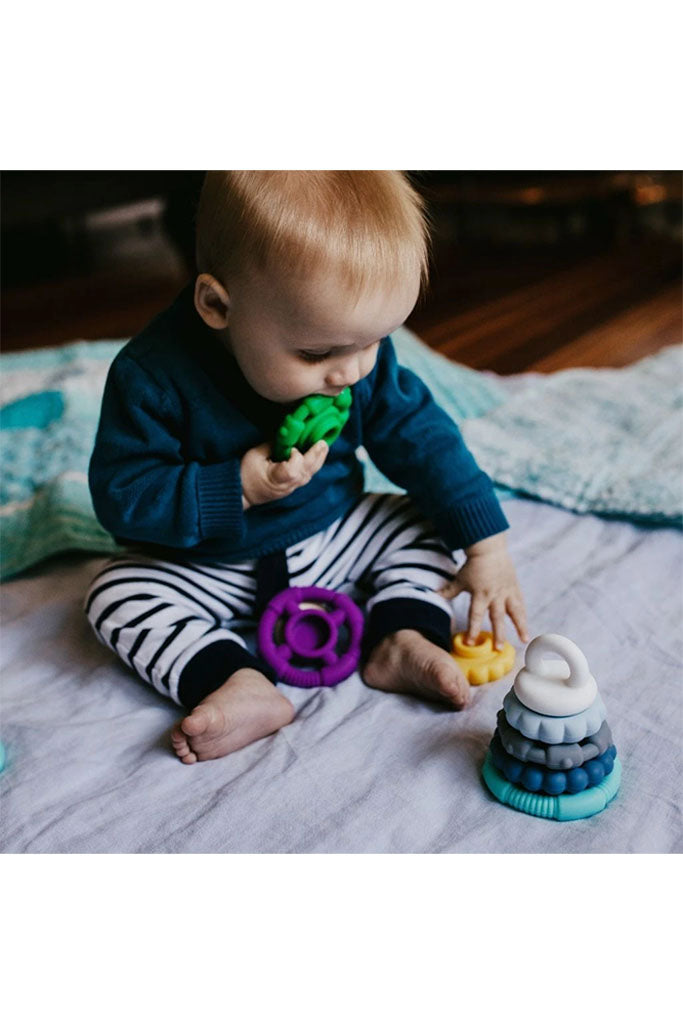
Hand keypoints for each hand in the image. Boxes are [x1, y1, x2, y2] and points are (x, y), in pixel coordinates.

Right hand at [241, 440, 328, 507]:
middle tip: (323, 443)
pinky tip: (317, 456)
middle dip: (316, 456)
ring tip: (323, 447)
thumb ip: (271, 445)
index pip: (293, 471)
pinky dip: (313, 466)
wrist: (243, 493)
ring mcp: (290, 488)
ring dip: (318, 460)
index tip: (292, 448)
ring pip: (309, 475)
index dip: (296, 457)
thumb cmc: (245, 474)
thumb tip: (287, 436)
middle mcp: (286, 486)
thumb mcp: (254, 455)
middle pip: (306, 473)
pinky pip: (306, 477)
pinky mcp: (292, 488)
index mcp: (275, 479)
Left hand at [439, 532, 528, 649]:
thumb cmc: (473, 564)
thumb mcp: (460, 578)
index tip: (471, 643)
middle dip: (498, 634)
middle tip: (499, 649)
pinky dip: (523, 616)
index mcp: (479, 594)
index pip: (475, 615)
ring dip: (520, 627)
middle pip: (496, 618)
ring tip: (524, 640)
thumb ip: (449, 590)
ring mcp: (506, 592)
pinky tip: (526, 628)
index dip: (473, 630)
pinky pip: (520, 604)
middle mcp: (494, 595)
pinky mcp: (515, 588)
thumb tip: (434, 595)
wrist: (489, 548)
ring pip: (514, 612)